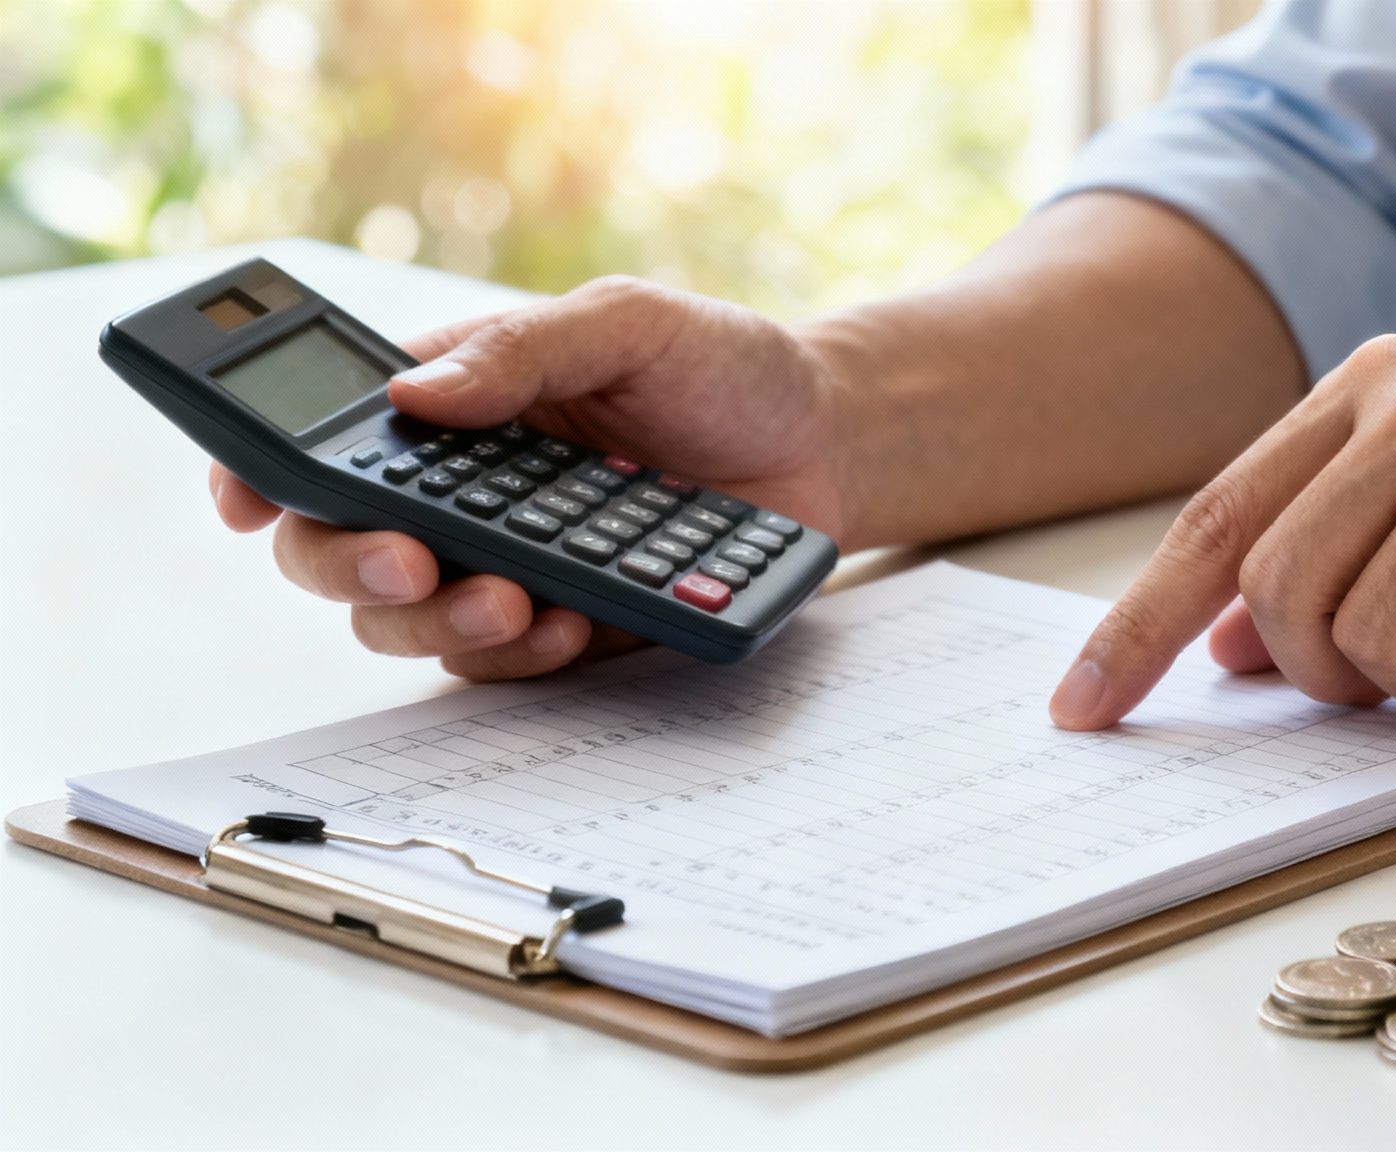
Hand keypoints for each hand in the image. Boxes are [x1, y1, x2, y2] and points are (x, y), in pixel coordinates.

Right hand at [212, 276, 854, 678]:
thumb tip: (411, 397)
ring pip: (408, 620)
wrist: (829, 443)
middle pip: (339, 549)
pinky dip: (522, 653)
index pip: (326, 443)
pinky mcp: (570, 624)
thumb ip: (523, 350)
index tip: (245, 499)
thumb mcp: (629, 323)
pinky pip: (506, 662)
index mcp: (452, 408)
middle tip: (413, 559)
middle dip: (350, 564)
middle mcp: (462, 494)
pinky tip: (569, 621)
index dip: (262, 472)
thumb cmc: (723, 366)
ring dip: (440, 619)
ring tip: (513, 599)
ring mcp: (509, 565)